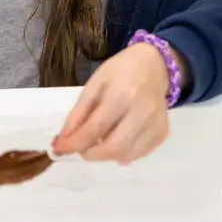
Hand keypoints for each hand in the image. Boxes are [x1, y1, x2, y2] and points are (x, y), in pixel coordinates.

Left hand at [52, 44, 170, 164]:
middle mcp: (142, 110)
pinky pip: (140, 153)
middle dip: (91, 154)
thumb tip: (65, 140)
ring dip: (106, 155)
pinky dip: (124, 154)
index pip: (95, 128)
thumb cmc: (120, 71)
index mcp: (122, 94)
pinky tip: (118, 140)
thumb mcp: (94, 84)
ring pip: (126, 155)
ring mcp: (155, 123)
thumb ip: (79, 113)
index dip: (74, 143)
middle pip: (113, 147)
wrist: (153, 65)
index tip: (59, 149)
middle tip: (81, 148)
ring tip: (99, 142)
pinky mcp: (163, 131)